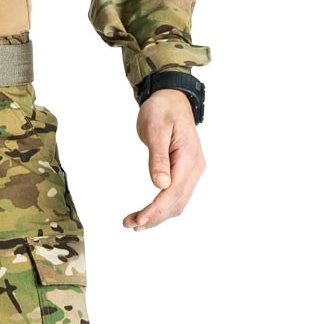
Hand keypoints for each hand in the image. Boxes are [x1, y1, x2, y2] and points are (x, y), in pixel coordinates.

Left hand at [124, 88, 205, 230]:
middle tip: (129, 224)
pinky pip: (176, 197)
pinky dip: (161, 209)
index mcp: (189, 157)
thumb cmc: (162, 110)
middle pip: (176, 203)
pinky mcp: (185, 173)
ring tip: (133, 224)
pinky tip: (146, 214)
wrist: (171, 98)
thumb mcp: (155, 130)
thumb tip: (161, 184)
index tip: (138, 220)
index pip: (173, 192)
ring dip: (156, 217)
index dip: (155, 210)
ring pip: (176, 204)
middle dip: (153, 217)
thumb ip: (158, 158)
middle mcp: (195, 167)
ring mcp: (192, 171)